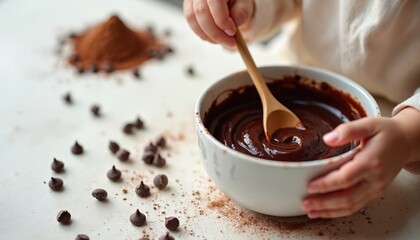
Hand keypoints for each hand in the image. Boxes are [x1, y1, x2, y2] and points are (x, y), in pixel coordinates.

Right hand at [184, 0, 254, 47]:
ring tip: (221, 40)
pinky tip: (213, 37)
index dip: (222, 20)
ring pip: (193, 18)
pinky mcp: (188, 5)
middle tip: (229, 42)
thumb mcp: (245, 5)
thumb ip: (241, 13)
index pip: (215, 2)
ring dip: (207, 35)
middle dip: (215, 32)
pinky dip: (201, 33)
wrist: (229, 1)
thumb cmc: (237, 1)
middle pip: (201, 11)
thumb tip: (230, 28)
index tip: (232, 32)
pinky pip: (190, 21)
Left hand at [301, 108, 419, 217]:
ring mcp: (375, 188)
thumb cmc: (387, 132)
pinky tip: (325, 211)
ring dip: (329, 211)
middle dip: (324, 203)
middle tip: (305, 202)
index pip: (345, 178)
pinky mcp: (374, 192)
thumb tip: (327, 138)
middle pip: (346, 197)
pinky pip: (356, 206)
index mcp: (371, 162)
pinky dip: (339, 211)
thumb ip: (348, 130)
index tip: (309, 186)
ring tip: (310, 211)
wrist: (407, 142)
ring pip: (351, 206)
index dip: (326, 184)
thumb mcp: (368, 124)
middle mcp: (374, 179)